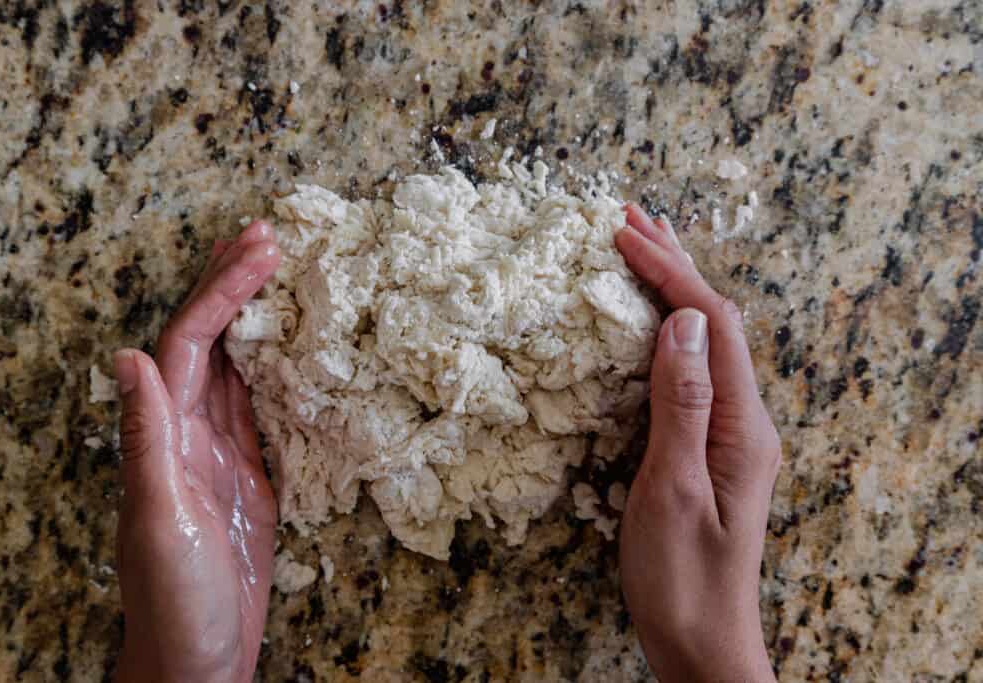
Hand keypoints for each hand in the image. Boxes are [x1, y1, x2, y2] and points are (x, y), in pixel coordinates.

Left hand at [113, 221, 280, 682]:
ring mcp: (220, 453)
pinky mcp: (251, 476)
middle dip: (232, 282)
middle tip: (268, 232)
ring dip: (253, 314)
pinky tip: (292, 346)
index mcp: (164, 436)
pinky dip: (275, 368)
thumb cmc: (175, 601)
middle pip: (209, 340)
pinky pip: (261, 407)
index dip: (223, 292)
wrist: (199, 662)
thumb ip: (146, 440)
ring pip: (235, 365)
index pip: (192, 343)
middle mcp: (187, 433)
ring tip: (279, 269)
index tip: (263, 250)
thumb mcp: (158, 521)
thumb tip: (129, 357)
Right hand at [614, 206, 780, 682]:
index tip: (624, 233)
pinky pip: (694, 370)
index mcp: (742, 425)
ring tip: (644, 246)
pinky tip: (653, 321)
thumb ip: (682, 403)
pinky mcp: (711, 448)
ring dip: (674, 289)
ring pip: (707, 342)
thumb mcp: (673, 490)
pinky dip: (669, 329)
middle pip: (717, 323)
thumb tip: (685, 319)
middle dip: (675, 264)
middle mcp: (745, 420)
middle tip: (634, 215)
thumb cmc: (682, 578)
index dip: (670, 272)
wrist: (702, 643)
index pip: (713, 324)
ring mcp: (730, 434)